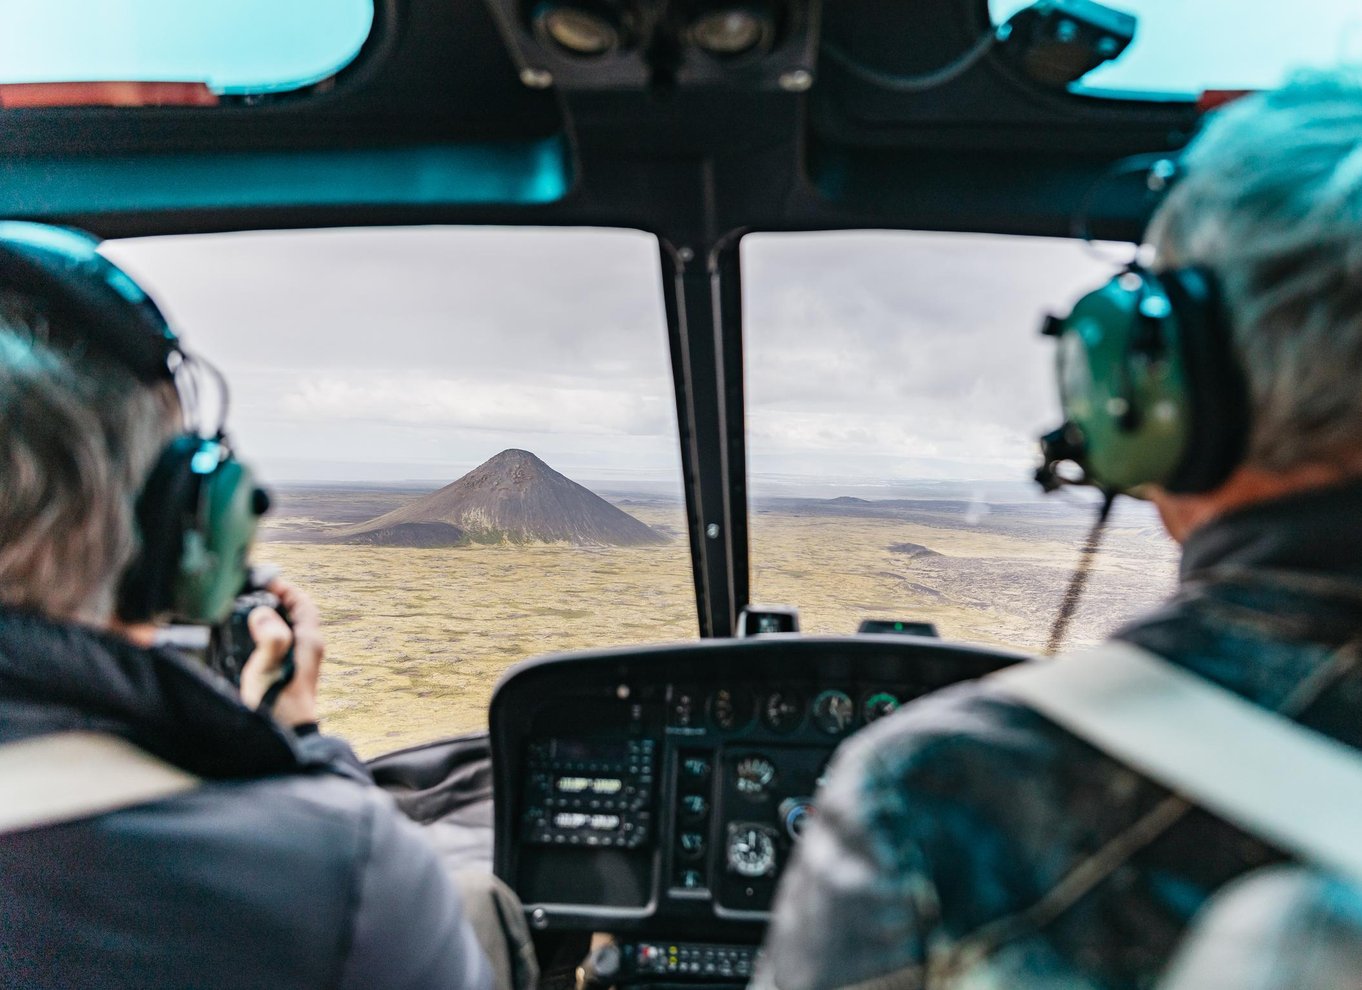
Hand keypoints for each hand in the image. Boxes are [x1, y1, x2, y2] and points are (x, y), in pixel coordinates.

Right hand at [239, 578, 323, 728]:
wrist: (281, 735)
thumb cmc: (277, 702)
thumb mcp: (270, 664)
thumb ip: (270, 635)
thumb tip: (262, 614)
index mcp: (309, 640)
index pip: (302, 602)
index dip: (285, 588)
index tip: (263, 582)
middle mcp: (307, 647)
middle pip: (293, 612)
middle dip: (273, 599)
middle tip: (249, 593)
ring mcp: (298, 660)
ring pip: (284, 627)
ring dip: (267, 616)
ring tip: (243, 610)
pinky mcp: (286, 670)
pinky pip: (276, 642)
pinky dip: (262, 634)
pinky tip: (243, 637)